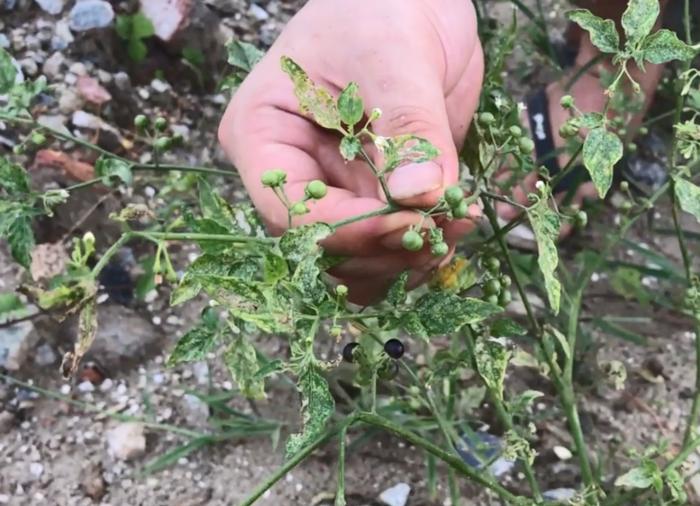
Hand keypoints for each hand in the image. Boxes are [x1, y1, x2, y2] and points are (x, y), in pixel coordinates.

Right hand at [218, 0, 483, 303]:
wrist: (413, 1)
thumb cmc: (381, 6)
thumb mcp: (392, 55)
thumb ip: (406, 124)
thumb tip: (420, 193)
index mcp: (264, 135)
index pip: (290, 209)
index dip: (348, 230)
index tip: (410, 223)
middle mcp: (295, 172)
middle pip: (324, 245)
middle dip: (383, 247)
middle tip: (443, 229)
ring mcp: (335, 187)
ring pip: (357, 256)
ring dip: (405, 255)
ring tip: (456, 224)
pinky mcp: (375, 195)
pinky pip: (388, 242)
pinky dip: (421, 245)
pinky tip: (456, 221)